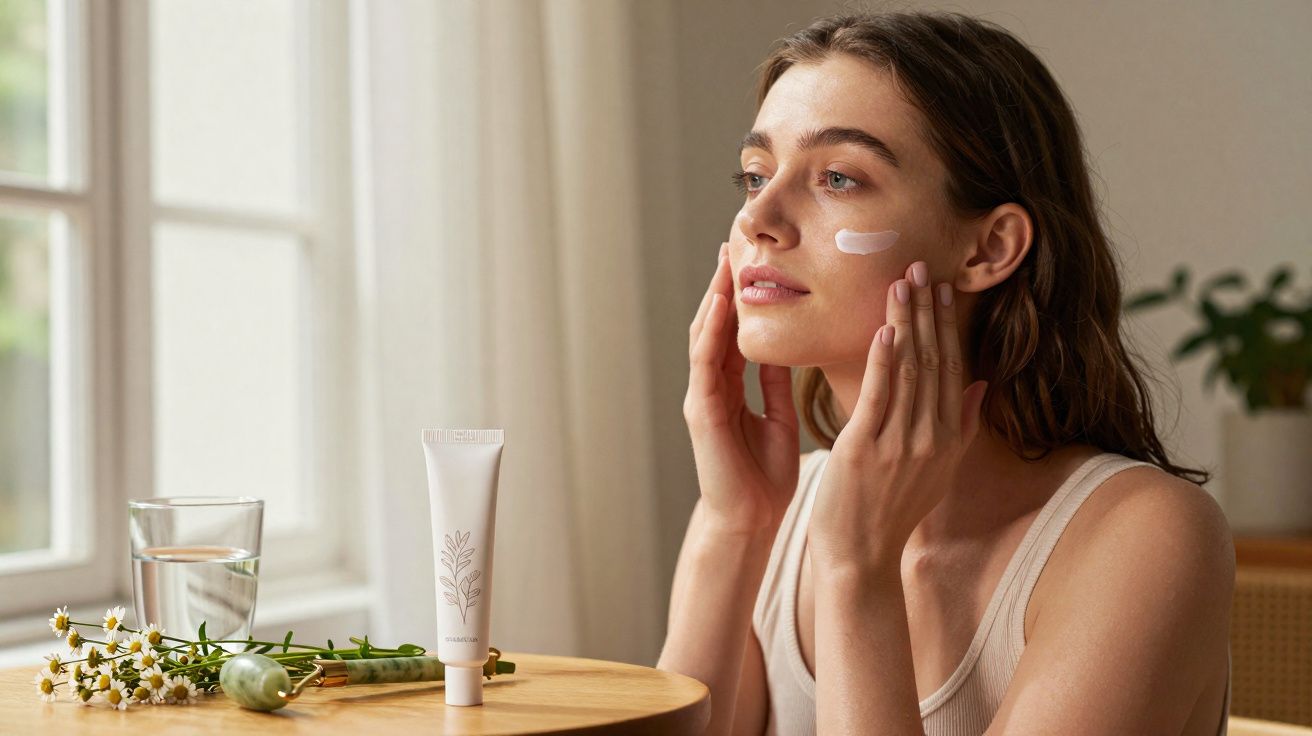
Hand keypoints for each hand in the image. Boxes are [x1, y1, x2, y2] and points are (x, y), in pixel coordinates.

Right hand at [684, 242, 799, 533]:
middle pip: (716, 323)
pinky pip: (704, 364)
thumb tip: (793, 350)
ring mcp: (702, 396)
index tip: (756, 257)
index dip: (744, 294)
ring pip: (705, 335)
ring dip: (714, 297)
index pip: (736, 330)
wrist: (749, 521)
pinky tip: (719, 306)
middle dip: (723, 283)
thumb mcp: (779, 418)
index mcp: (732, 387)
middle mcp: (712, 386)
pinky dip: (711, 332)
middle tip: (734, 241)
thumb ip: (779, 385)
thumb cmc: (765, 477)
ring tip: (724, 261)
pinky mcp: (701, 411)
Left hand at [807, 260, 987, 573]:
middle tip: (922, 266)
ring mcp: (899, 444)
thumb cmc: (890, 512)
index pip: (952, 368)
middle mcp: (931, 438)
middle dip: (929, 312)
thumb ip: (960, 425)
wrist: (860, 558)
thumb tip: (981, 384)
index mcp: (948, 438)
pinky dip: (883, 362)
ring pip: (908, 371)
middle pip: (934, 361)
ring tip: (902, 283)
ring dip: (906, 323)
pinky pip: (878, 397)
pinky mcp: (864, 450)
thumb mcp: (937, 470)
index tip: (944, 288)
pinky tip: (884, 330)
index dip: (949, 326)